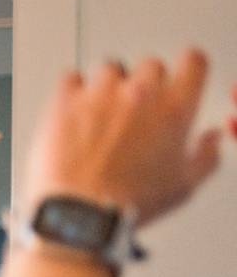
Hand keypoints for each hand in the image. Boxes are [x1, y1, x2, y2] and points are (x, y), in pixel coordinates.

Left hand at [22, 49, 220, 225]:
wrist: (78, 215)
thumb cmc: (128, 205)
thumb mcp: (183, 187)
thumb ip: (205, 157)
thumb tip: (211, 139)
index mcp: (175, 109)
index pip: (194, 61)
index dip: (187, 69)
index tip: (179, 77)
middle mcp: (140, 94)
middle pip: (150, 65)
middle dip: (145, 85)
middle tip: (134, 114)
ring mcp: (100, 94)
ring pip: (109, 69)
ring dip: (108, 87)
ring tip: (100, 119)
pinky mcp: (64, 101)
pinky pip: (70, 78)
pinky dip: (73, 91)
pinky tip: (74, 112)